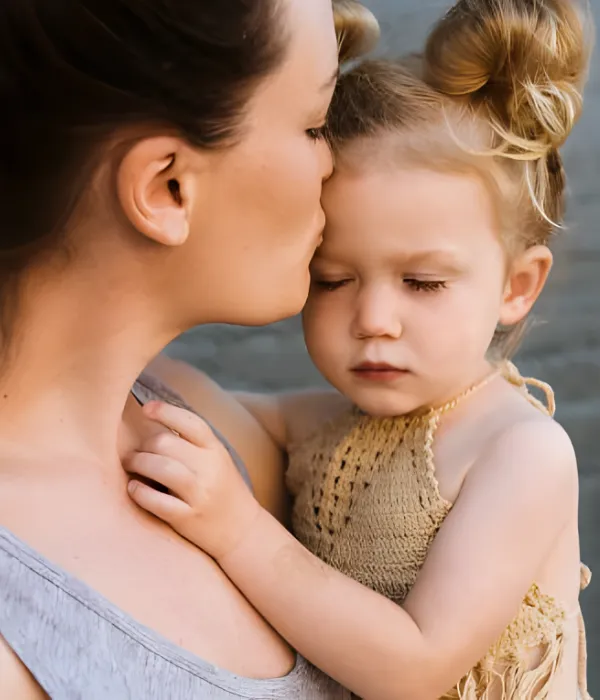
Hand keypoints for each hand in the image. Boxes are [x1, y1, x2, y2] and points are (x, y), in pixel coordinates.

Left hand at [125, 400, 261, 560]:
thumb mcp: (216, 460)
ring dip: (138, 463)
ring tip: (131, 465)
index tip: (146, 409)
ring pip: (161, 467)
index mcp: (216, 450)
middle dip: (143, 445)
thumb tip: (155, 423)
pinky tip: (133, 488)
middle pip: (166, 442)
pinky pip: (157, 501)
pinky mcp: (188, 517)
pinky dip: (139, 492)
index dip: (166, 411)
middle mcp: (210, 468)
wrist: (241, 530)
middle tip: (134, 452)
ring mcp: (200, 493)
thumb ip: (192, 443)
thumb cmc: (222, 490)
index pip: (190, 422)